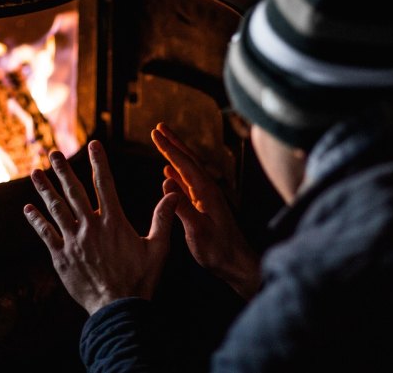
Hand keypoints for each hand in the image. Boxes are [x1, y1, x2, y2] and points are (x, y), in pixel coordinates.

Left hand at [24, 140, 178, 314]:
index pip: (104, 184)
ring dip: (45, 190)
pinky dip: (36, 220)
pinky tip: (28, 209)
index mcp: (113, 221)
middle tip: (54, 153)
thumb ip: (163, 218)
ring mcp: (73, 241)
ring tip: (35, 173)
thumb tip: (173, 194)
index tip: (93, 145)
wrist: (118, 308)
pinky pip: (45, 234)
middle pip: (74, 192)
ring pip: (56, 209)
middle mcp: (90, 226)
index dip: (99, 162)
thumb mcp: (158, 248)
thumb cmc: (140, 279)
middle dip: (63, 170)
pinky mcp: (61, 257)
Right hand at [151, 123, 260, 298]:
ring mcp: (206, 198)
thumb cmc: (219, 251)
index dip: (169, 148)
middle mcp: (208, 190)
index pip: (184, 164)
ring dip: (175, 156)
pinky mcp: (204, 207)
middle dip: (173, 143)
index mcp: (206, 192)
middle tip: (159, 127)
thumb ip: (182, 207)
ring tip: (162, 144)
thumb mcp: (198, 231)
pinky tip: (168, 174)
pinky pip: (187, 185)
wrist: (237, 264)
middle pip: (189, 160)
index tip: (155, 133)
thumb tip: (166, 183)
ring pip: (188, 170)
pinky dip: (177, 175)